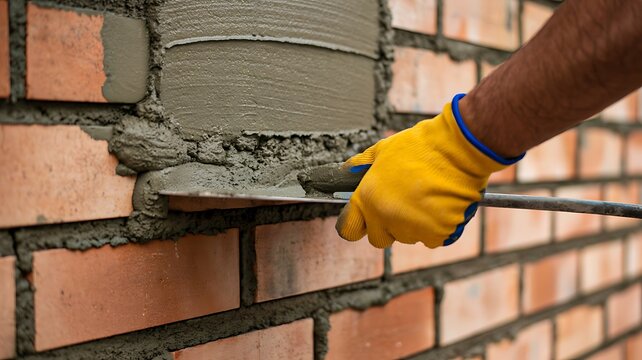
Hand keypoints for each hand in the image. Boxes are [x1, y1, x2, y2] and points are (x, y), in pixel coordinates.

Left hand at [336, 94, 522, 247]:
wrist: (457, 149)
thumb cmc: (420, 146)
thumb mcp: (383, 150)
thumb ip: (361, 165)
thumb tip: (346, 170)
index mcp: (368, 199)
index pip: (349, 229)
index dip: (355, 223)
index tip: (362, 218)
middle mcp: (387, 218)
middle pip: (379, 238)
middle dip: (387, 226)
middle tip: (402, 203)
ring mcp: (412, 229)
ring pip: (407, 237)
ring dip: (413, 224)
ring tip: (426, 196)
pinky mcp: (438, 235)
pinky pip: (433, 238)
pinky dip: (437, 227)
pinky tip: (441, 204)